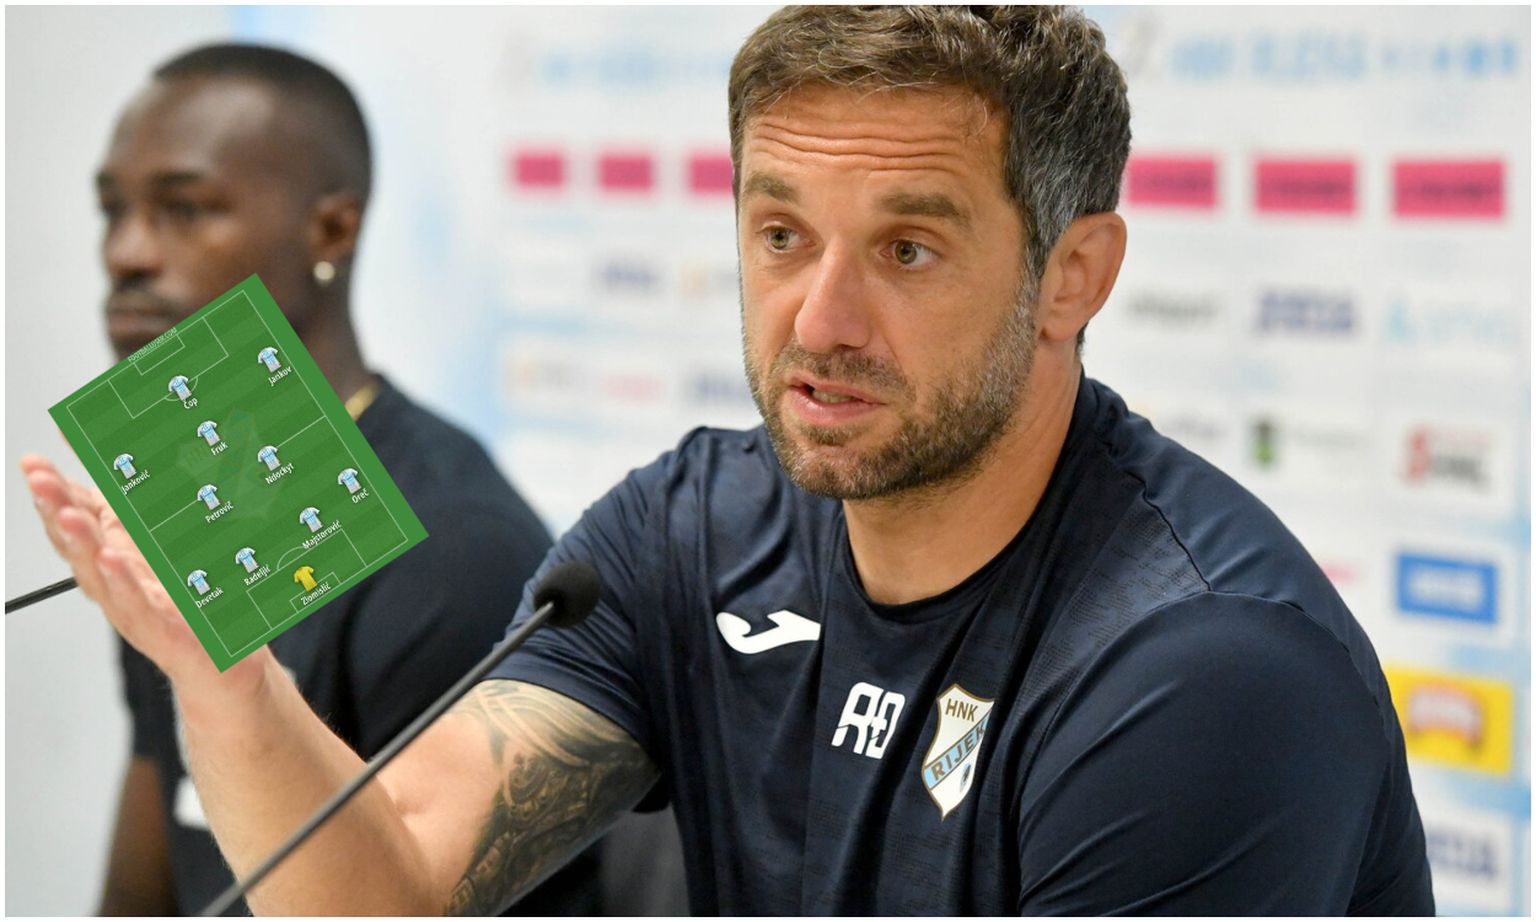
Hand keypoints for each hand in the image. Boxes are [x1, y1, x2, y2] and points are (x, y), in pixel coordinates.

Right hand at [19, 454, 267, 695]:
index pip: (76, 518)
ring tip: (67, 515)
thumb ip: (145, 509)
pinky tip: (112, 560)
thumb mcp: (168, 544)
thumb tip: (134, 456)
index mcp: (115, 551)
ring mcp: (134, 606)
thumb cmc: (193, 599)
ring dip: (80, 543)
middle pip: (76, 542)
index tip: (34, 462)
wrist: (224, 659)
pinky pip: (136, 605)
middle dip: (54, 509)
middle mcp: (116, 579)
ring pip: (97, 573)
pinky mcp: (161, 632)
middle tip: (38, 478)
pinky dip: (121, 582)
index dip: (53, 491)